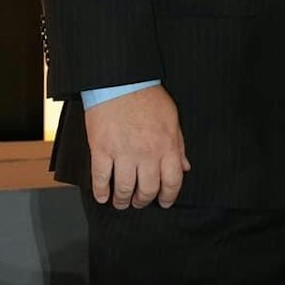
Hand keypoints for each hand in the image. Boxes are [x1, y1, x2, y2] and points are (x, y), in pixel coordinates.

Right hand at [85, 84, 189, 208]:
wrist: (120, 82)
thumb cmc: (147, 97)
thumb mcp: (172, 119)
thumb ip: (178, 146)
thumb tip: (184, 166)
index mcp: (167, 146)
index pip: (173, 181)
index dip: (169, 196)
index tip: (164, 202)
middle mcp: (146, 154)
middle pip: (147, 190)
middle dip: (143, 200)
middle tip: (139, 202)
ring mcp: (123, 153)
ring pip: (124, 189)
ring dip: (122, 200)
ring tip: (121, 202)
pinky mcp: (101, 150)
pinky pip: (100, 178)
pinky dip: (101, 191)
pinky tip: (102, 196)